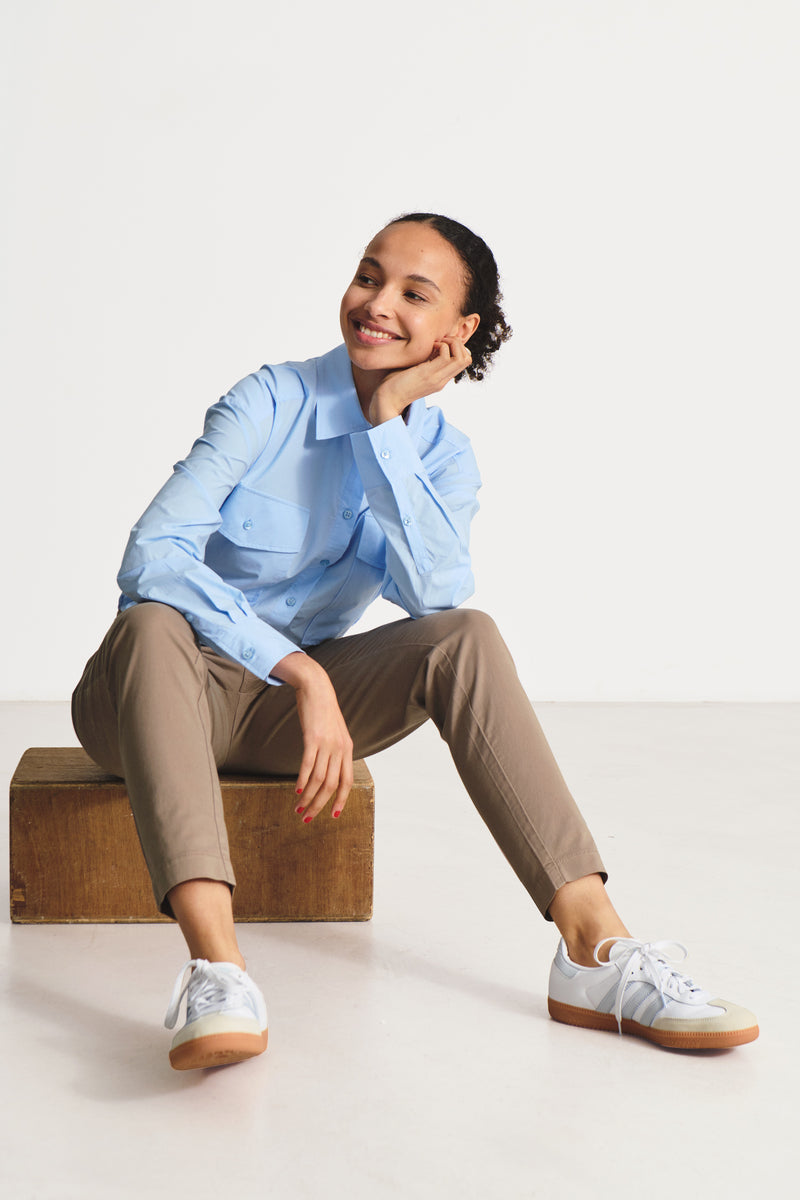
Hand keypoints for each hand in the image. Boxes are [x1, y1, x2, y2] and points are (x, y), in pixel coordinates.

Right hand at [271, 652, 353, 820]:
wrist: (317, 687)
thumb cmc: (323, 711)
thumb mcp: (335, 732)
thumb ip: (334, 751)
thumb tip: (328, 770)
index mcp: (348, 749)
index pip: (347, 781)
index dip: (341, 800)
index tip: (334, 816)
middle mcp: (340, 748)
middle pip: (332, 785)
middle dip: (320, 805)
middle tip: (307, 818)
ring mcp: (327, 743)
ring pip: (319, 779)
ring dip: (309, 798)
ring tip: (298, 808)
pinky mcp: (312, 738)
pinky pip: (308, 765)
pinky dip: (303, 781)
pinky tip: (297, 791)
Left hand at [366, 335, 471, 425]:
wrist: (387, 400)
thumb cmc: (395, 384)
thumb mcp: (415, 370)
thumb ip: (424, 360)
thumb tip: (428, 345)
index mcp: (440, 379)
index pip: (463, 361)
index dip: (456, 347)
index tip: (440, 343)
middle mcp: (442, 379)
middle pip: (467, 359)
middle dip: (458, 343)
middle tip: (441, 340)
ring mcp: (437, 378)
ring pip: (462, 358)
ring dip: (451, 343)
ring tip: (436, 343)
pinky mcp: (429, 375)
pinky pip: (447, 356)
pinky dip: (441, 346)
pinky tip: (429, 347)